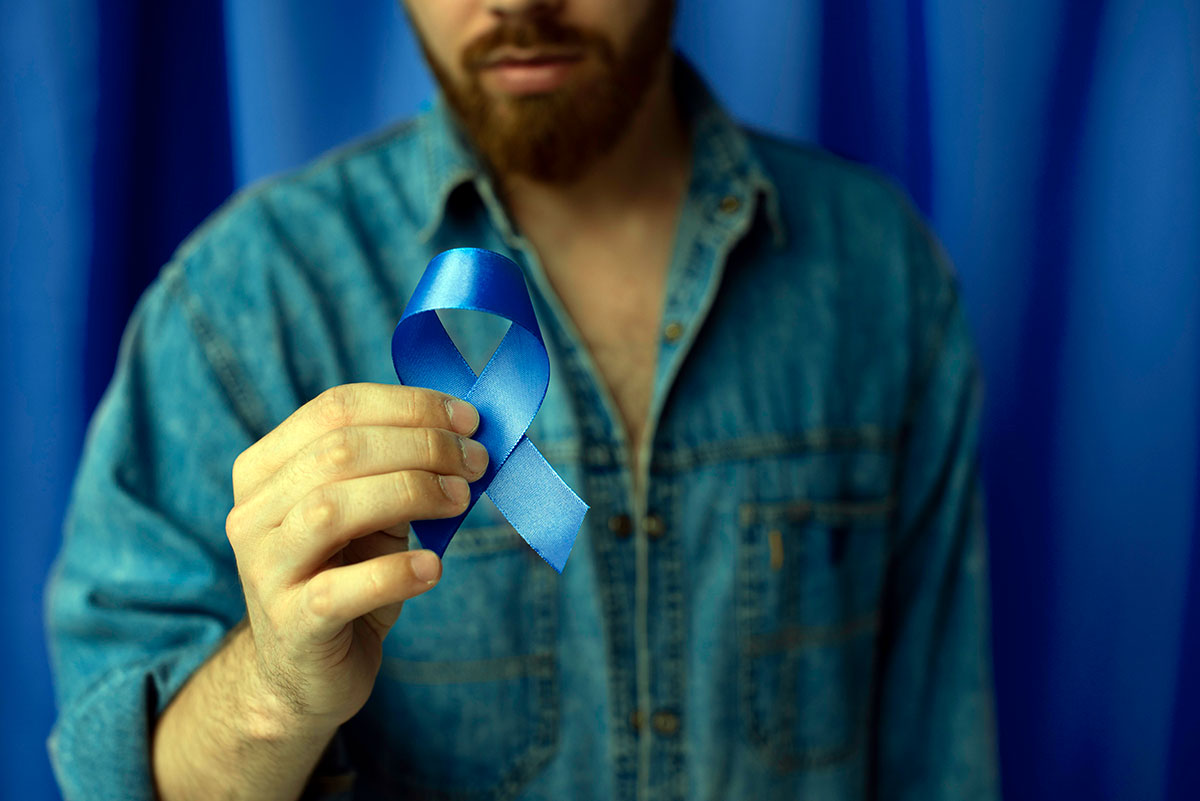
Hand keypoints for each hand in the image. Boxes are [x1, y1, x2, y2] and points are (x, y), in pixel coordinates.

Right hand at [224, 383, 486, 730]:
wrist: (304, 673)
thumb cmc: (346, 575)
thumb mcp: (368, 513)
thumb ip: (397, 470)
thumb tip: (465, 433)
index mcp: (266, 468)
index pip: (335, 409)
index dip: (409, 406)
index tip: (469, 419)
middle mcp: (254, 513)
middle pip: (338, 451)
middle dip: (422, 446)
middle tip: (475, 461)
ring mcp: (266, 570)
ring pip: (332, 508)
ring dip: (412, 493)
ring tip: (460, 502)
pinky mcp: (291, 626)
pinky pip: (341, 590)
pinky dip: (396, 573)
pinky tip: (433, 569)